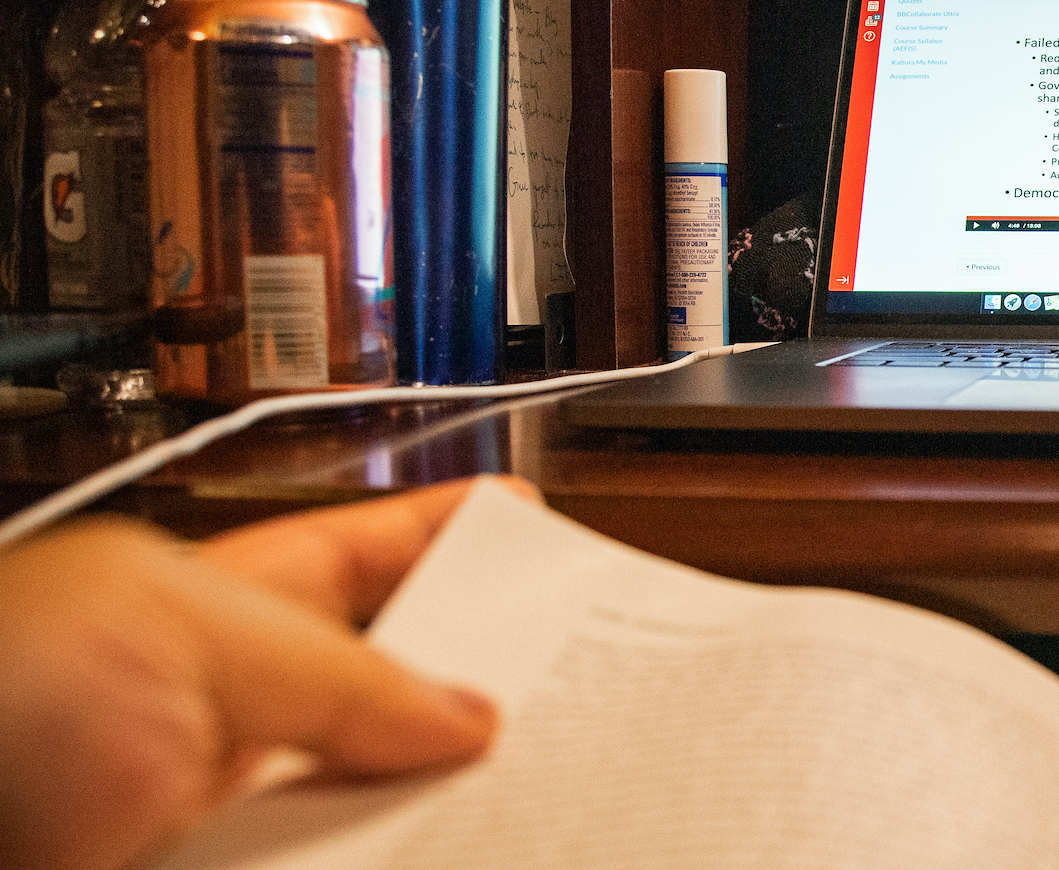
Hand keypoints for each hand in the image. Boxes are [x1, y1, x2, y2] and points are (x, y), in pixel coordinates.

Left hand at [0, 476, 535, 869]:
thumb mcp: (182, 636)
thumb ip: (337, 672)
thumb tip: (462, 715)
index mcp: (203, 604)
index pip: (354, 557)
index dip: (444, 537)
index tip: (531, 527)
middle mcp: (213, 708)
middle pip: (382, 698)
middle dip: (472, 697)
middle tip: (571, 700)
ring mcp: (214, 811)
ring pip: (366, 808)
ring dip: (437, 810)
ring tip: (524, 803)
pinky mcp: (219, 869)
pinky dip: (392, 866)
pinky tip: (440, 860)